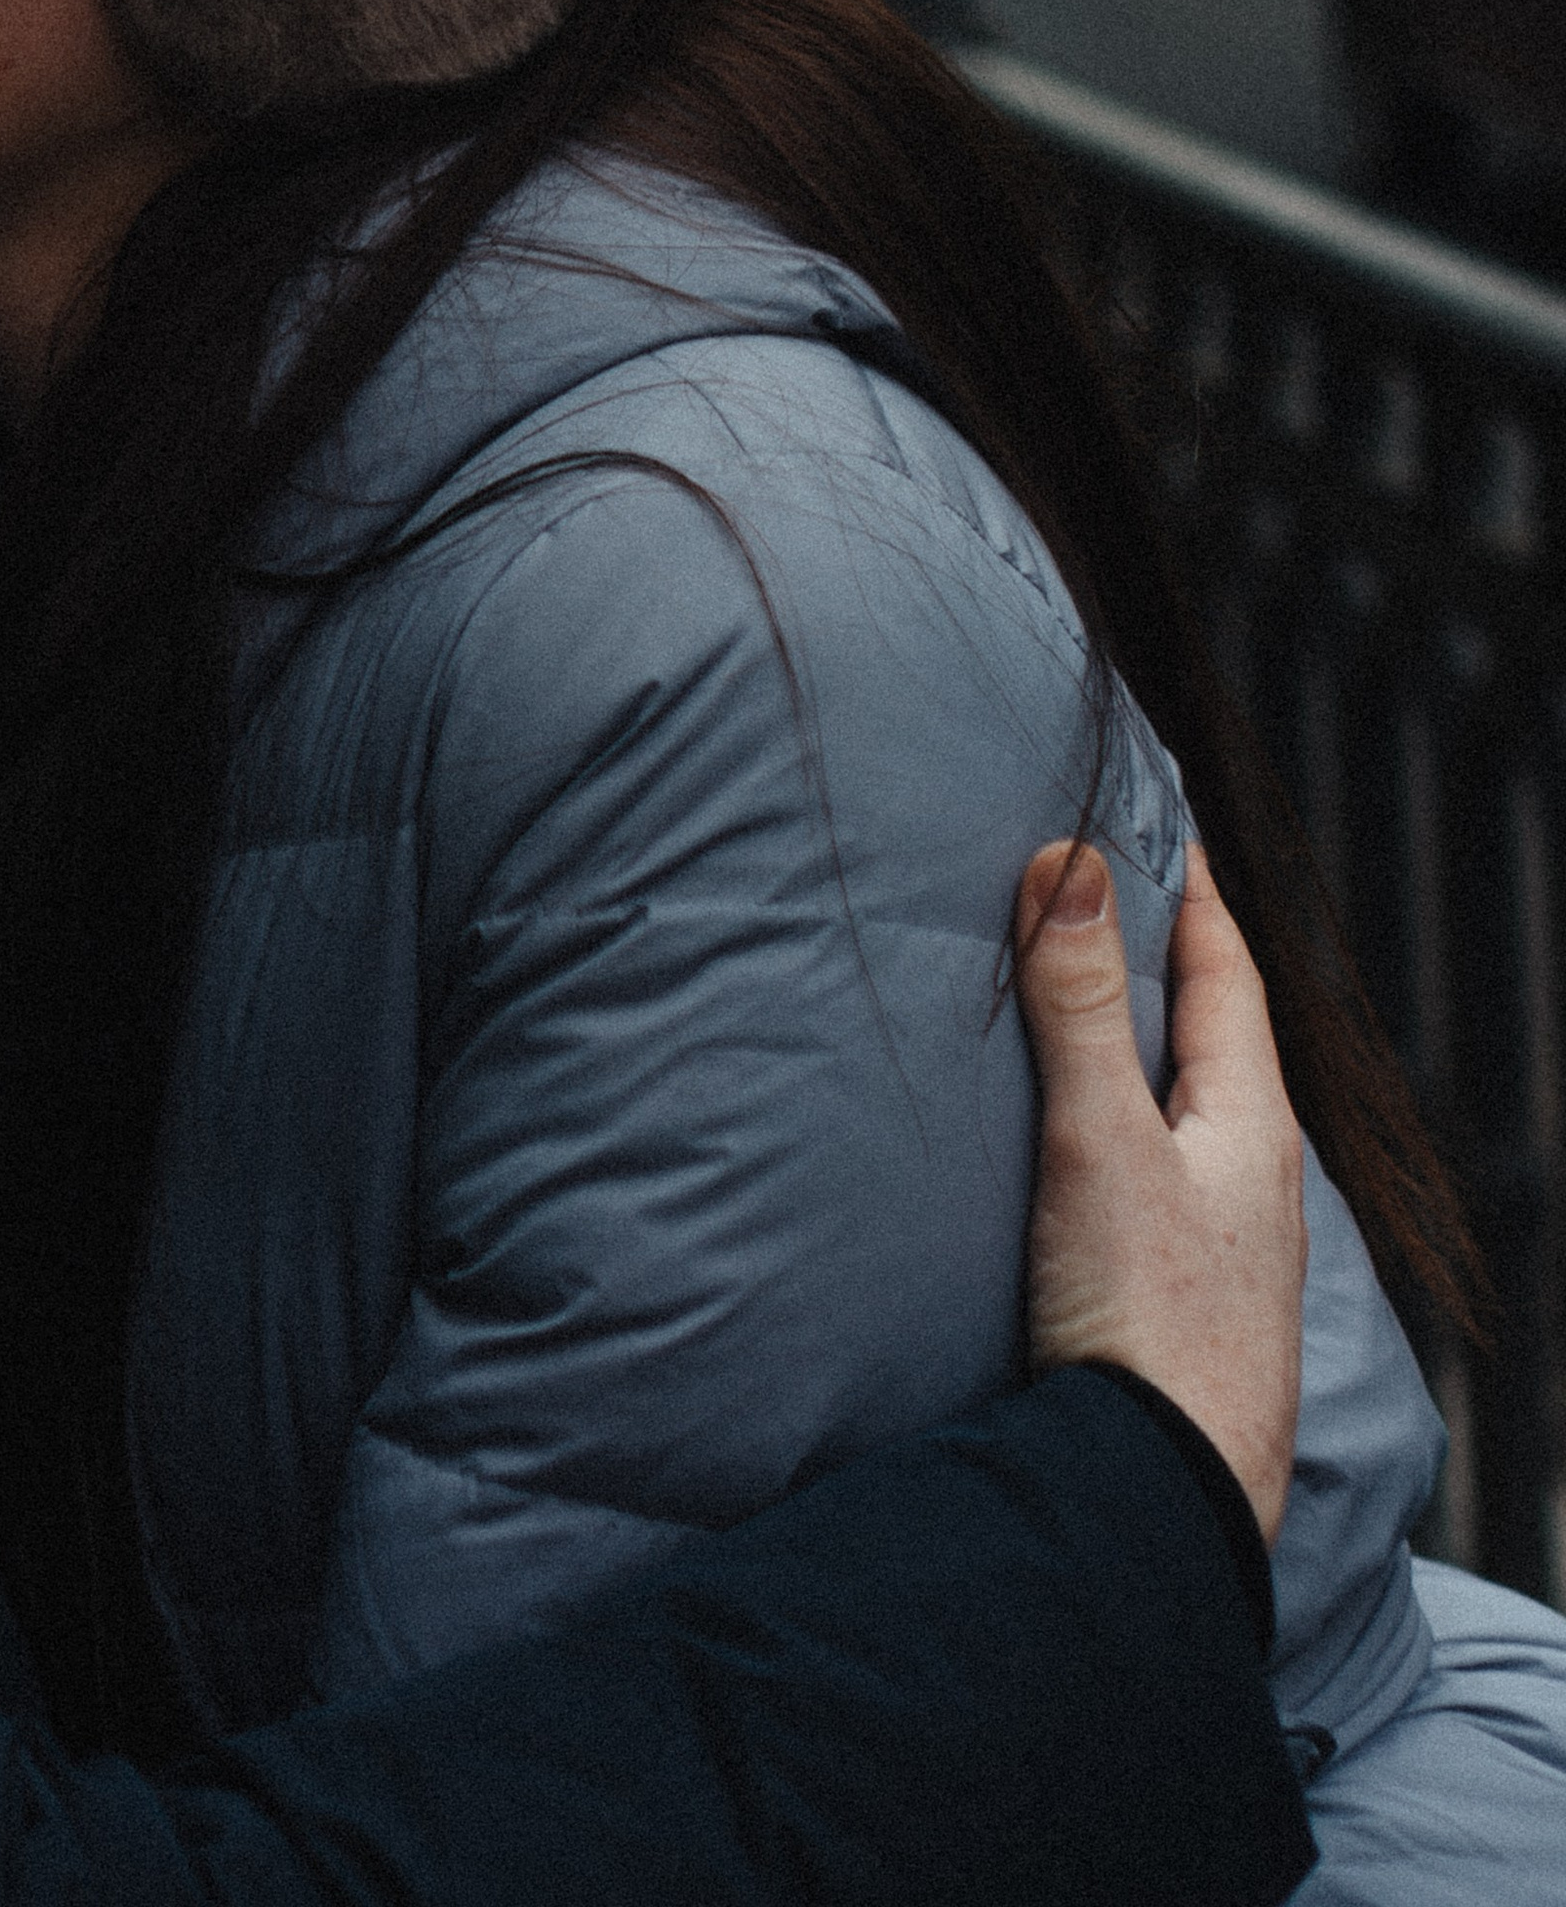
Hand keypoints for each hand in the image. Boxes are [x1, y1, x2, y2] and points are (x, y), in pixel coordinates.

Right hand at [1015, 838, 1305, 1545]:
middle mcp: (1253, 1180)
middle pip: (1217, 1041)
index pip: (1227, 973)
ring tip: (1095, 1009)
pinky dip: (1130, 1126)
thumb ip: (1077, 1005)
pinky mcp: (1186, 1303)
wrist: (1163, 1499)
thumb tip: (1071, 859)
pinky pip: (1165, 1176)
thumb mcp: (1100, 1139)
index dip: (1193, 893)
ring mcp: (1227, 1249)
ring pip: (1192, 1113)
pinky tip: (1091, 1153)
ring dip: (1149, 1051)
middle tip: (1119, 895)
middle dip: (1172, 965)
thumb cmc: (1143, 1317)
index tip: (1163, 824)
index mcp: (1250, 1124)